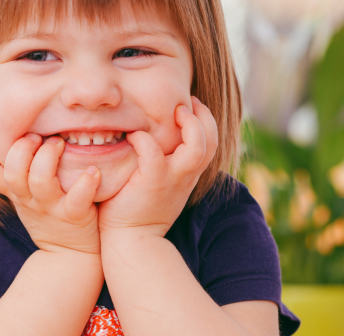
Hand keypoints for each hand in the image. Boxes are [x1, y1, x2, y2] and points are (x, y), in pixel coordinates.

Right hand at [0, 130, 101, 253]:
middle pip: (13, 173)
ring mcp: (51, 208)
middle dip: (21, 148)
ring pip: (40, 181)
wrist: (70, 256)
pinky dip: (85, 183)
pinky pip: (77, 199)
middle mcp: (29, 200)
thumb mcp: (27, 199)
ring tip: (60, 143)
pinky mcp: (74, 216)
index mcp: (17, 194)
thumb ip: (21, 174)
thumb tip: (17, 137)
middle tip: (36, 136)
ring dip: (48, 157)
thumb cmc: (50, 217)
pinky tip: (92, 171)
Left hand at [98, 97, 218, 237]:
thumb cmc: (137, 211)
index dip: (205, 121)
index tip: (190, 107)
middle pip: (212, 140)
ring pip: (197, 147)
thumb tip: (152, 139)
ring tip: (174, 112)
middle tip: (186, 103)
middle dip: (203, 116)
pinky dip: (144, 139)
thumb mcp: (158, 185)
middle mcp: (185, 176)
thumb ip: (162, 165)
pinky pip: (153, 152)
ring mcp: (172, 179)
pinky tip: (133, 136)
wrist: (131, 241)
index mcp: (188, 175)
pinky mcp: (152, 182)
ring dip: (189, 124)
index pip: (210, 142)